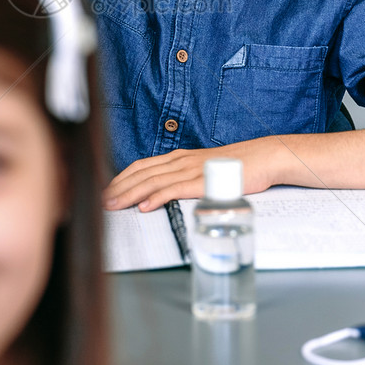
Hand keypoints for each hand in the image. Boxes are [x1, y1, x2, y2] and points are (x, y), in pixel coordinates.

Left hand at [103, 139, 273, 211]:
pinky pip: (175, 190)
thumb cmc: (236, 166)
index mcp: (180, 157)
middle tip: (101, 202)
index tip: (107, 190)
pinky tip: (145, 207)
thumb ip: (186, 177)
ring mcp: (191, 170)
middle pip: (142, 174)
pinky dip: (157, 198)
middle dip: (118, 188)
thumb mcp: (204, 169)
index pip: (142, 166)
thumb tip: (169, 192)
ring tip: (114, 206)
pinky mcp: (203, 182)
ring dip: (130, 194)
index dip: (122, 178)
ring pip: (153, 182)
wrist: (262, 158)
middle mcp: (181, 161)